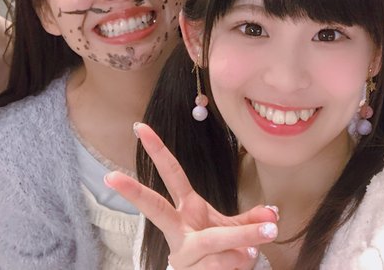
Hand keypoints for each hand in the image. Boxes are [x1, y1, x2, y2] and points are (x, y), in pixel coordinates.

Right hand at [105, 123, 278, 269]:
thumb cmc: (217, 252)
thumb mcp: (231, 231)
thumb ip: (250, 221)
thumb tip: (273, 213)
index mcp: (186, 210)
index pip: (171, 174)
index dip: (157, 150)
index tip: (140, 127)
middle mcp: (176, 231)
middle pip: (156, 208)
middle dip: (137, 193)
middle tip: (110, 177)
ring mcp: (181, 254)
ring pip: (212, 241)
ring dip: (243, 242)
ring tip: (257, 246)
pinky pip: (221, 264)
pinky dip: (240, 262)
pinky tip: (241, 263)